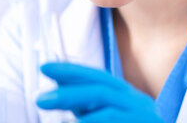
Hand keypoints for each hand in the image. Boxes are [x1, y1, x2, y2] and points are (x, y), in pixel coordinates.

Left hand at [36, 62, 163, 122]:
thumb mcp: (108, 116)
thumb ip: (87, 107)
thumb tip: (56, 92)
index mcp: (127, 97)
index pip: (99, 78)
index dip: (72, 71)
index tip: (45, 67)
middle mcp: (139, 104)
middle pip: (103, 90)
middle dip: (69, 92)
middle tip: (40, 99)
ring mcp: (145, 118)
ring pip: (109, 112)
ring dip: (83, 117)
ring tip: (61, 120)